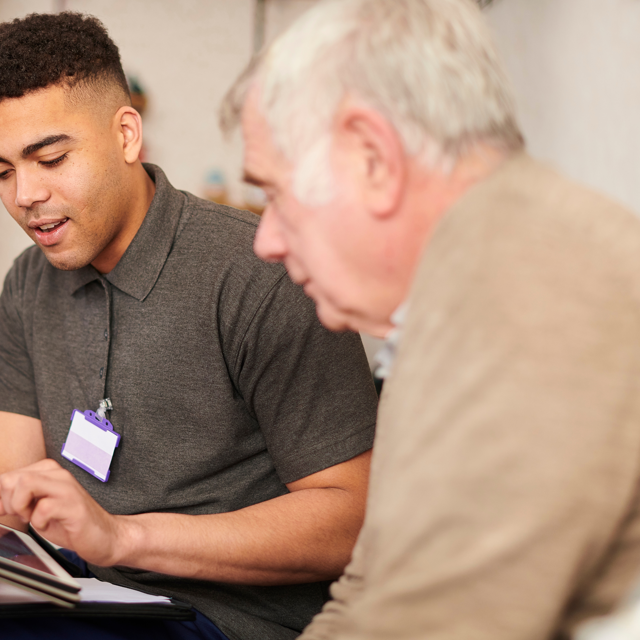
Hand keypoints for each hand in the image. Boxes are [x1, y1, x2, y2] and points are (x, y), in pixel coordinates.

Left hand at [0, 459, 120, 565]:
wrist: (103, 536)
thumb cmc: (70, 523)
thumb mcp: (38, 509)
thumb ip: (18, 501)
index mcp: (49, 472)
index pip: (8, 476)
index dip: (2, 499)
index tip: (10, 513)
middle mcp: (58, 474)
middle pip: (12, 479)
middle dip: (9, 503)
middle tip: (25, 516)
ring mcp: (66, 487)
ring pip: (25, 484)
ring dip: (21, 508)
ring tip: (35, 518)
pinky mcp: (73, 504)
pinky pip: (42, 508)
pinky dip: (39, 522)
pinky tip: (50, 525)